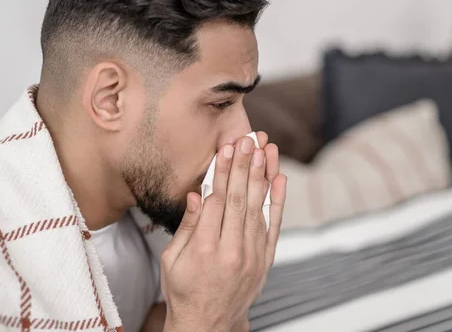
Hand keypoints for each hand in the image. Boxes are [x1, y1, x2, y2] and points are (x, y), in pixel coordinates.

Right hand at [160, 133, 286, 331]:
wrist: (208, 325)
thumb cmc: (184, 291)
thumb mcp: (172, 260)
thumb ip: (188, 226)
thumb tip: (197, 196)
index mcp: (204, 249)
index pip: (216, 201)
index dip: (222, 172)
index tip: (226, 149)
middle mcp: (231, 251)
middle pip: (240, 199)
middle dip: (244, 165)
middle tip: (249, 139)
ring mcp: (251, 256)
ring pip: (259, 208)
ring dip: (262, 175)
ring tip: (265, 149)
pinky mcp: (264, 261)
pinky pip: (274, 226)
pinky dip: (278, 201)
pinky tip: (279, 178)